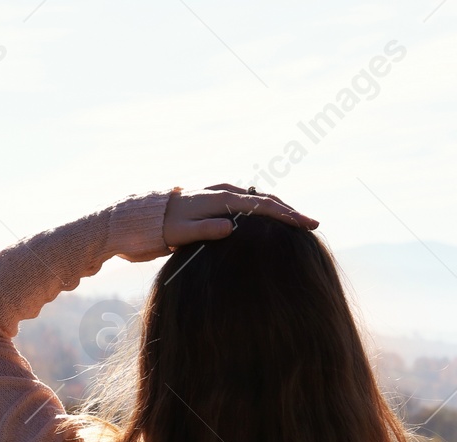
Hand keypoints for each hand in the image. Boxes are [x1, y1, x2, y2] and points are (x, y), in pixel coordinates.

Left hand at [161, 184, 317, 248]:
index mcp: (221, 200)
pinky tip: (270, 222)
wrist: (144, 216)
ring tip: (297, 223)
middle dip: (290, 211)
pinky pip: (247, 203)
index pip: (263, 206)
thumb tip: (231, 227)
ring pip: (258, 199)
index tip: (308, 224)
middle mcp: (224, 192)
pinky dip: (263, 211)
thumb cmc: (162, 228)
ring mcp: (221, 194)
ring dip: (278, 210)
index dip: (287, 215)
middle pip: (266, 199)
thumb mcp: (181, 233)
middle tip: (312, 224)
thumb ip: (206, 230)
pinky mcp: (217, 200)